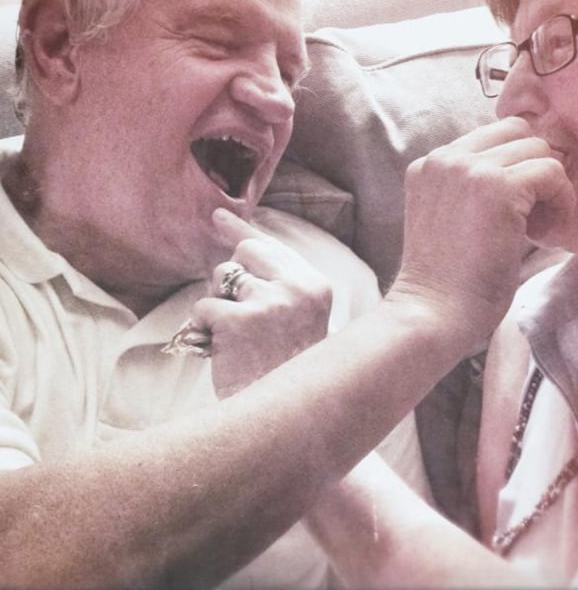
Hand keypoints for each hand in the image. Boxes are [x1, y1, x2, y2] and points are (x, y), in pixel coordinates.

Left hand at [190, 208, 332, 397]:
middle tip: (236, 310)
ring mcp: (268, 302)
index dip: (241, 230)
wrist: (288, 418)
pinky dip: (204, 329)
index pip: (273, 246)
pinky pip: (203, 308)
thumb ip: (280, 286)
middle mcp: (296, 287)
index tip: (218, 217)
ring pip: (220, 280)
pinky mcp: (239, 321)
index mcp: (315, 286)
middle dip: (231, 277)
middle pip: (243, 254)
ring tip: (237, 339)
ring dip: (219, 306)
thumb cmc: (287, 370)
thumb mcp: (301, 321)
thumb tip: (238, 248)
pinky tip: (222, 350)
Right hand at [390, 117, 574, 347]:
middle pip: (517, 132)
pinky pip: (552, 172)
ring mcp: (469, 168)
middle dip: (534, 166)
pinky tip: (544, 232)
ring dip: (549, 185)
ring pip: (538, 149)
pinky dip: (561, 200)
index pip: (491, 135)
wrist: (433, 312)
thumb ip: (472, 186)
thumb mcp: (449, 217)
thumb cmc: (447, 280)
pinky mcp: (497, 187)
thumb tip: (529, 167)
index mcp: (429, 163)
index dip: (515, 164)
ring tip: (537, 225)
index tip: (519, 204)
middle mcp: (445, 157)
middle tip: (534, 210)